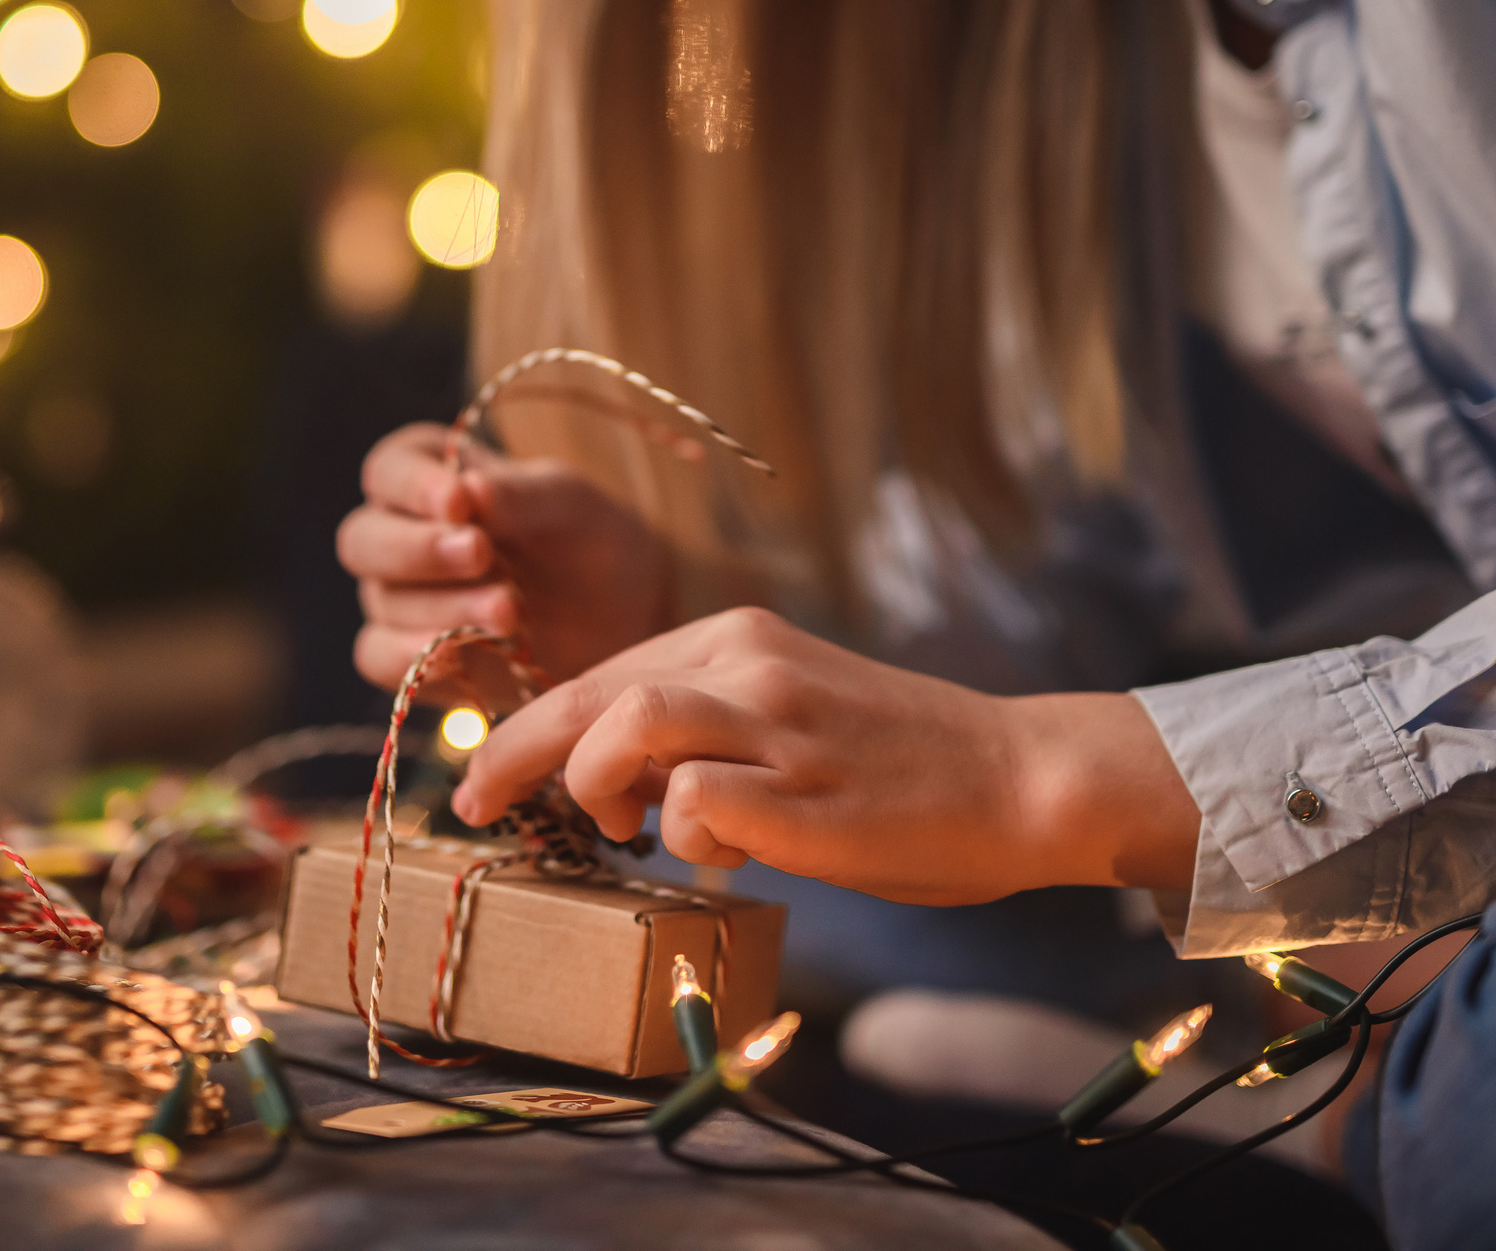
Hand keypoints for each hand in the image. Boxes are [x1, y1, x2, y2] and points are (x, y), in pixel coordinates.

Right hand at [336, 423, 671, 690]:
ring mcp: (398, 599)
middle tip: (482, 554)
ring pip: (382, 603)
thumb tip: (468, 491)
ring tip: (509, 612)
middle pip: (363, 540)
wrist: (619, 612)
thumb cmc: (584, 537)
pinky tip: (457, 654)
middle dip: (420, 550)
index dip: (412, 486)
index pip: (388, 471)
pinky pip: (381, 659)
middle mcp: (398, 535)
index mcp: (428, 476)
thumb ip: (518, 494)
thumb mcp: (566, 502)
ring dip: (442, 608)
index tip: (457, 502)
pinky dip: (413, 657)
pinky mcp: (411, 657)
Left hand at [450, 607, 1200, 903]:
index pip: (599, 674)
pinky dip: (681, 835)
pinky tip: (721, 858)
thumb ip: (707, 728)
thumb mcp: (790, 712)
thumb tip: (619, 781)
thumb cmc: (901, 761)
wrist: (1019, 775)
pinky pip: (697, 805)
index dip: (527, 730)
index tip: (487, 783)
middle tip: (476, 809)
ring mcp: (777, 726)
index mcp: (739, 637)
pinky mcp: (806, 794)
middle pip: (590, 693)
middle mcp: (749, 664)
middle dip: (514, 755)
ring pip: (627, 724)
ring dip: (596, 784)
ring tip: (624, 831)